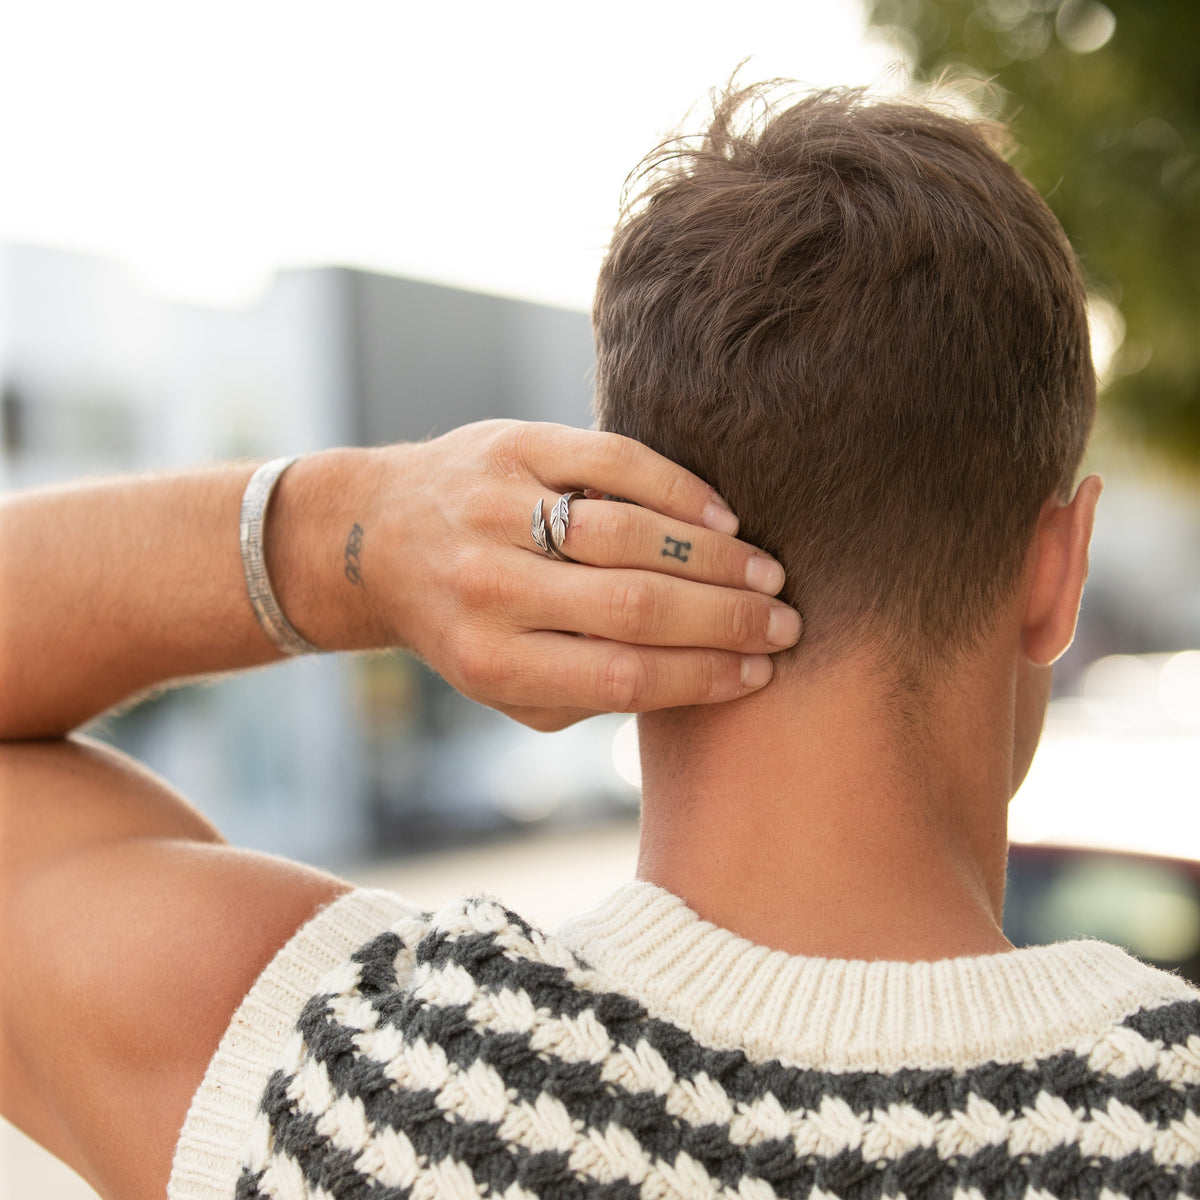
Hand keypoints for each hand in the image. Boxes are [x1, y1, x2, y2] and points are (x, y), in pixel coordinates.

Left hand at [361, 421, 800, 730]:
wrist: (376, 539)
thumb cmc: (462, 624)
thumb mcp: (506, 685)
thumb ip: (587, 692)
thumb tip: (699, 677)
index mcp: (490, 661)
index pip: (622, 676)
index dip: (704, 676)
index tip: (760, 672)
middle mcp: (490, 589)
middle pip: (636, 607)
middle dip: (728, 619)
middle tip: (786, 623)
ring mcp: (498, 512)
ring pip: (631, 535)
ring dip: (716, 559)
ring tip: (767, 575)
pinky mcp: (512, 447)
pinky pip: (613, 464)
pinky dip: (679, 491)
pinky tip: (723, 520)